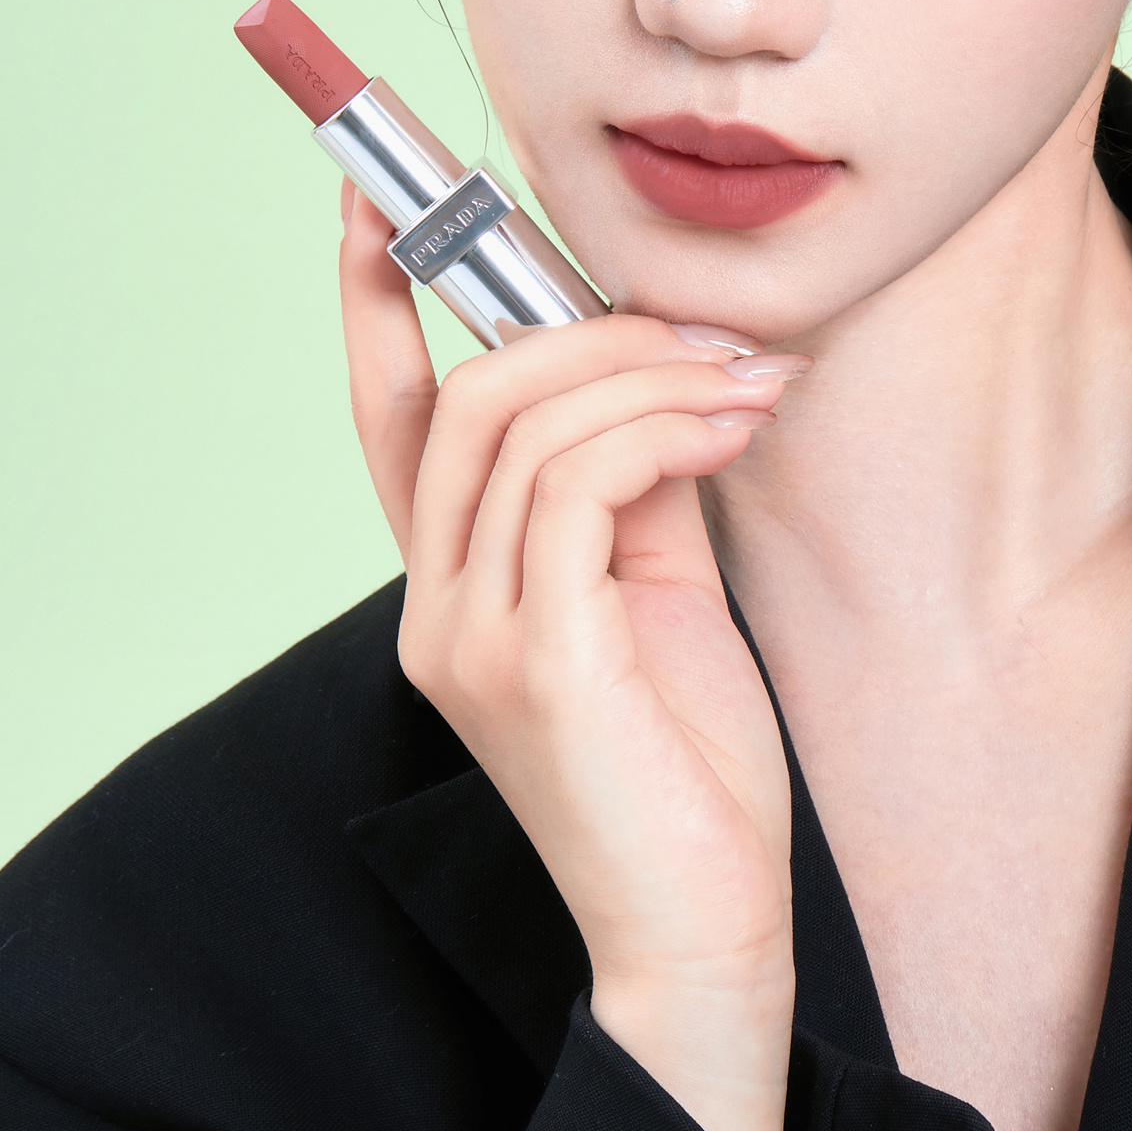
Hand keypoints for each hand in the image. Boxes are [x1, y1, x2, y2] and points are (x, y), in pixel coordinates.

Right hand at [338, 182, 804, 1130]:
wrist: (708, 933)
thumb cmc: (690, 779)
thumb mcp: (661, 600)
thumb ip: (637, 490)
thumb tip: (662, 375)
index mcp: (454, 595)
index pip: (389, 422)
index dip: (378, 302)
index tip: (387, 197)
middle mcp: (437, 613)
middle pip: (464, 399)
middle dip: (577, 319)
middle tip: (710, 324)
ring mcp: (474, 641)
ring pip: (525, 428)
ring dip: (650, 373)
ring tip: (752, 381)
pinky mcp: (537, 665)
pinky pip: (577, 489)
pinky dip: (659, 431)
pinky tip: (731, 426)